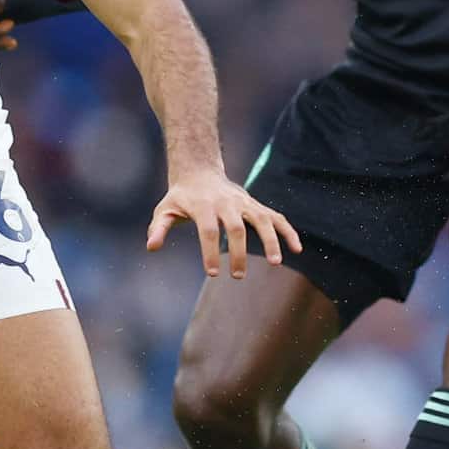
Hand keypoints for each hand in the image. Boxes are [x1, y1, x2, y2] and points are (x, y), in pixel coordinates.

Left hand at [147, 166, 301, 278]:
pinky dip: (287, 231)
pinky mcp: (255, 205)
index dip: (210, 251)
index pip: (209, 230)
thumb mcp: (165, 209)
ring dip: (271, 240)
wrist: (199, 172)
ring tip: (276, 263)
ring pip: (261, 220)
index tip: (213, 273)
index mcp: (203, 205)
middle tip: (237, 276)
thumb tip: (152, 247)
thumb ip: (158, 227)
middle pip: (236, 227)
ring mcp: (244, 203)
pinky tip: (297, 249)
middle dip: (239, 252)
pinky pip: (275, 217)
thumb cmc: (181, 197)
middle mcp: (226, 203)